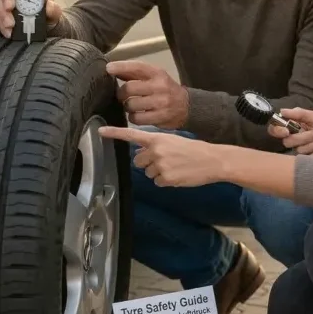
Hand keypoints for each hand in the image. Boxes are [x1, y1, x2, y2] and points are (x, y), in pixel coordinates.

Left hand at [98, 126, 223, 186]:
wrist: (212, 160)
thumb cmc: (193, 149)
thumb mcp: (173, 141)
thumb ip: (155, 146)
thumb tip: (140, 154)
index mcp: (157, 138)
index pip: (131, 135)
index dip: (114, 133)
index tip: (100, 131)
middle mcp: (156, 151)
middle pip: (138, 161)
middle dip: (148, 162)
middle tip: (165, 160)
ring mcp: (160, 165)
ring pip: (148, 173)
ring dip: (158, 172)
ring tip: (175, 166)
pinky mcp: (166, 178)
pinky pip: (158, 182)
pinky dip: (166, 180)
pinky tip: (178, 175)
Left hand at [106, 60, 188, 128]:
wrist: (187, 106)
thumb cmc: (165, 89)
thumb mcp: (154, 77)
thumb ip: (134, 74)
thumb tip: (111, 69)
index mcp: (157, 73)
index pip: (137, 67)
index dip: (121, 67)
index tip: (108, 68)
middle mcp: (160, 86)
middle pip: (129, 88)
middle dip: (121, 93)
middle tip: (122, 96)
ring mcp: (161, 103)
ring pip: (131, 105)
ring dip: (127, 106)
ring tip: (132, 106)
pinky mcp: (160, 118)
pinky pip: (136, 118)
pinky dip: (133, 117)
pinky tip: (138, 114)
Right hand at [268, 107, 312, 155]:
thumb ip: (299, 113)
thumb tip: (282, 111)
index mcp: (293, 127)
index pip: (275, 130)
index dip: (277, 131)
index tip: (287, 131)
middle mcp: (295, 140)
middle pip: (288, 142)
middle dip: (304, 137)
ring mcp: (302, 151)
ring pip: (300, 151)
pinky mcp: (309, 161)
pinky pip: (310, 158)